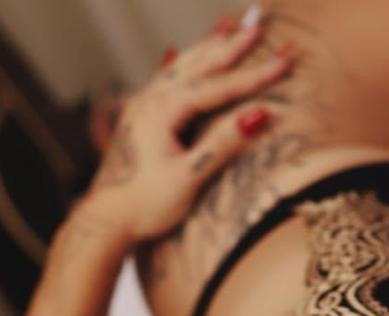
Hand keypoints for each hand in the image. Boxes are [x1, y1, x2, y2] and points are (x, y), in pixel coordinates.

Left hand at [85, 20, 293, 248]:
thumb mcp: (188, 178)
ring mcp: (142, 107)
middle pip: (199, 64)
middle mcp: (151, 100)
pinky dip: (178, 62)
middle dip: (232, 43)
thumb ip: (222, 144)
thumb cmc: (145, 206)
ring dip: (207, 45)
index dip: (255, 74)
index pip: (219, 87)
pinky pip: (164, 79)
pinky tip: (174, 52)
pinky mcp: (138, 119)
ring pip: (181, 66)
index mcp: (164, 110)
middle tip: (259, 20)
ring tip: (226, 24)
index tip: (285, 59)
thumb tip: (258, 115)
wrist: (104, 222)